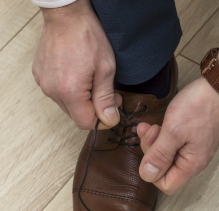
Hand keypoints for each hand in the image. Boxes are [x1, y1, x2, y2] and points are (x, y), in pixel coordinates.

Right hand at [32, 0, 120, 129]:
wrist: (66, 15)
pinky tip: (80, 75)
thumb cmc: (88, 38)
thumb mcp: (106, 69)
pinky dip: (71, 90)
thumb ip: (106, 98)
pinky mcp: (40, 75)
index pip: (85, 123)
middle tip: (110, 94)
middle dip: (94, 110)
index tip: (113, 107)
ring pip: (67, 106)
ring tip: (94, 82)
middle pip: (76, 116)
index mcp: (70, 91)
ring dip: (83, 100)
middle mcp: (52, 91)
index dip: (102, 120)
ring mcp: (43, 83)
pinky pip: (57, 93)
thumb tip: (109, 120)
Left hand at [136, 50, 218, 193]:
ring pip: (168, 156)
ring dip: (155, 142)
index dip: (152, 172)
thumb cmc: (198, 107)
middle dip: (152, 152)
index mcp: (192, 164)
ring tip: (152, 125)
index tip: (149, 150)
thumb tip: (147, 175)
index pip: (166, 184)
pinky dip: (163, 136)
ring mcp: (195, 149)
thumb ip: (159, 155)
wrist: (218, 87)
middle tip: (149, 132)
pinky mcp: (194, 138)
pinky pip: (174, 145)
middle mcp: (195, 161)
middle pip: (166, 170)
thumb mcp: (173, 131)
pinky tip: (159, 124)